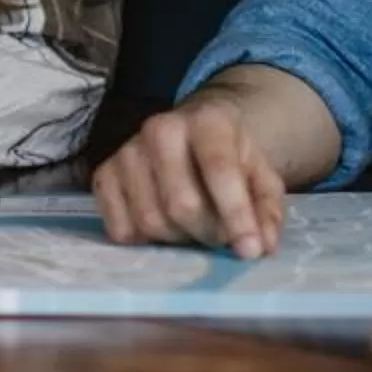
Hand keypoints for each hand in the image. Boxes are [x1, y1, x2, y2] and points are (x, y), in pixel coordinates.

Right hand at [91, 93, 286, 256]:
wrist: (194, 133)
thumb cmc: (231, 157)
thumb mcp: (262, 176)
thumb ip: (266, 210)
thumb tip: (261, 246)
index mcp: (207, 120)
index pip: (218, 169)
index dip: (236, 214)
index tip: (250, 250)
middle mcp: (160, 128)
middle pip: (181, 204)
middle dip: (207, 233)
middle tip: (220, 238)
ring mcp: (127, 151)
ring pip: (150, 220)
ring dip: (178, 239)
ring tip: (194, 230)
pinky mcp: (104, 175)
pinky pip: (120, 228)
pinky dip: (144, 241)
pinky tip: (163, 229)